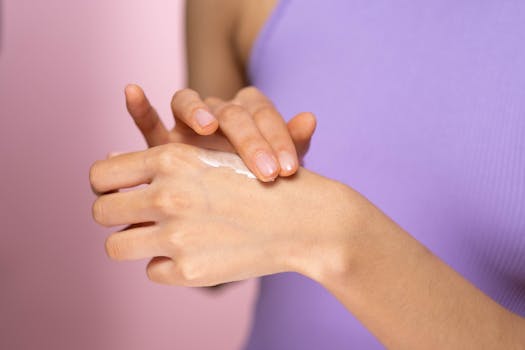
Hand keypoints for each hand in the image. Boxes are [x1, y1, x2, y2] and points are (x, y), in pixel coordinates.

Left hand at [90, 143, 356, 285]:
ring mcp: (177, 236)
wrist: (304, 218)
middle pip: (101, 211)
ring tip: (160, 238)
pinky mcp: (190, 271)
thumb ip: (158, 157)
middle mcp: (167, 195)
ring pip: (116, 246)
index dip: (105, 185)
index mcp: (170, 158)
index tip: (117, 192)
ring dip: (134, 243)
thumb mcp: (211, 153)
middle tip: (137, 217)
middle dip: (116, 214)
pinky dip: (170, 265)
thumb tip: (109, 158)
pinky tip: (199, 252)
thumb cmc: (258, 179)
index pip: (100, 174)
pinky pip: (153, 271)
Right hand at [124, 84, 316, 181]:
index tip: (288, 170)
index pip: (265, 115)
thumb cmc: (260, 182)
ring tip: (205, 125)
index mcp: (251, 114)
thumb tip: (310, 118)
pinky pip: (148, 121)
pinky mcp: (162, 142)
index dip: (278, 139)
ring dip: (196, 110)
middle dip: (250, 140)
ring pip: (188, 102)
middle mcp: (220, 112)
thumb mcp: (280, 168)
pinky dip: (140, 107)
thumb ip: (294, 143)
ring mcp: (189, 124)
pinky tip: (133, 92)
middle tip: (265, 172)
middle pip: (231, 111)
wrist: (234, 203)